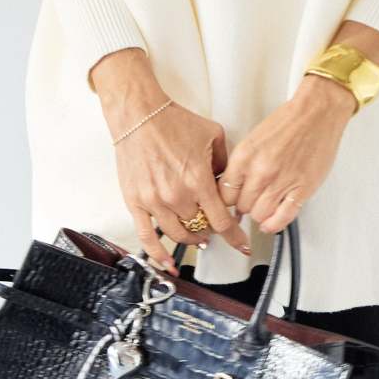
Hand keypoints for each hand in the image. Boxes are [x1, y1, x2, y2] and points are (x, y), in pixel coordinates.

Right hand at [110, 96, 252, 274]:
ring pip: (179, 234)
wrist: (139, 115)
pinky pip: (148, 237)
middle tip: (215, 226)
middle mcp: (177, 195)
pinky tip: (167, 263)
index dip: (235, 236)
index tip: (241, 244)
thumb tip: (229, 183)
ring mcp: (155, 201)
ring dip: (192, 239)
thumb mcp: (213, 136)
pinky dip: (158, 254)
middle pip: (202, 227)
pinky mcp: (136, 203)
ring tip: (198, 237)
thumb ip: (225, 163)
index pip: (222, 220)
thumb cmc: (172, 122)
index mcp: (198, 180)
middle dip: (212, 228)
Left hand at [217, 76, 356, 235]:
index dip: (227, 199)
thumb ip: (243, 165)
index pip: (224, 193)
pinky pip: (282, 218)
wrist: (317, 113)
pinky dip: (274, 224)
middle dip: (245, 206)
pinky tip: (271, 221)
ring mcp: (282, 182)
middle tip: (250, 202)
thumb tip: (234, 186)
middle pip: (242, 206)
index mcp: (245, 156)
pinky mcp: (302, 189)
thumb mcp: (253, 140)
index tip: (231, 201)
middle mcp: (261, 171)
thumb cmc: (289, 122)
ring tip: (263, 207)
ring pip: (260, 215)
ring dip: (260, 214)